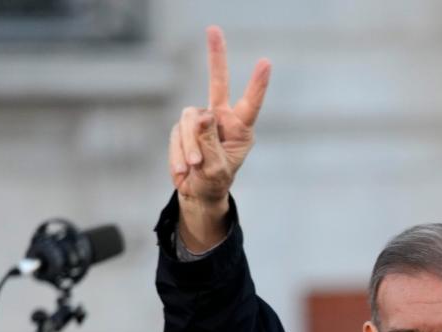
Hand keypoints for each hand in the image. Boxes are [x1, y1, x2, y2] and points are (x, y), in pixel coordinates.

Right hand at [168, 25, 270, 250]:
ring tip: (194, 167)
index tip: (266, 63)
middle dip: (215, 56)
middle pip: (218, 83)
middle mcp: (221, 119)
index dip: (257, 84)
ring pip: (188, 119)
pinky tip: (184, 170)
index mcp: (240, 128)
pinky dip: (178, 153)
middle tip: (213, 29)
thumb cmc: (215, 182)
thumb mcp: (216, 168)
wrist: (198, 192)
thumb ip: (208, 142)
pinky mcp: (183, 128)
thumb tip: (200, 115)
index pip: (251, 103)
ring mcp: (201, 122)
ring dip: (189, 146)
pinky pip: (176, 134)